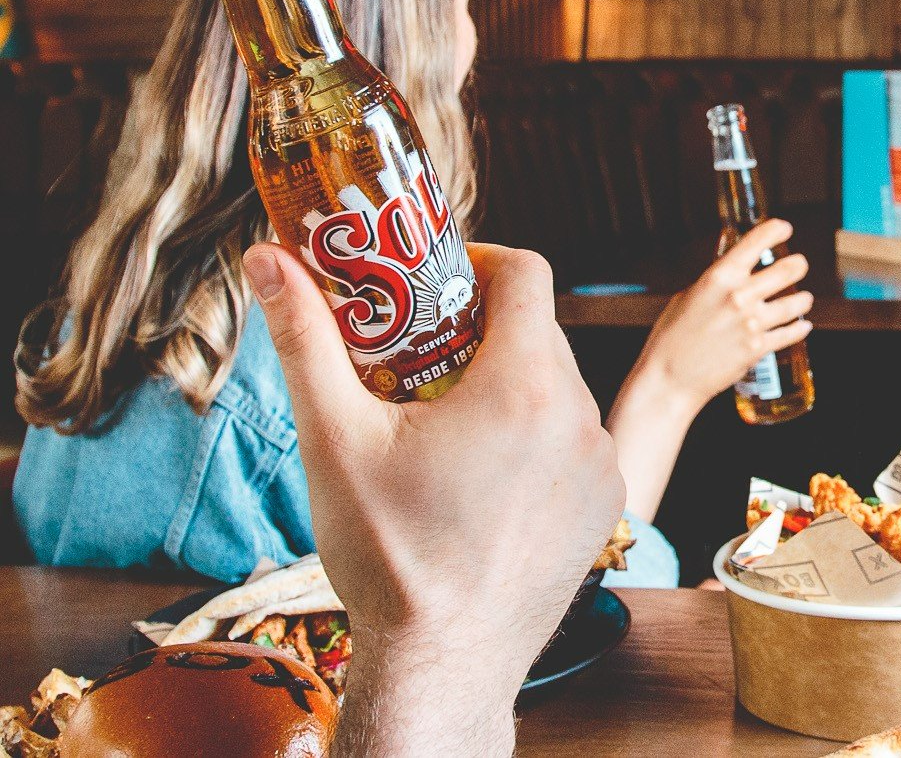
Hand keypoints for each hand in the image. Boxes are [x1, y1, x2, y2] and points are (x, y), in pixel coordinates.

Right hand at [243, 241, 624, 756]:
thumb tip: (266, 258)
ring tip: (448, 419)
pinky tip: (487, 474)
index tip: (436, 279)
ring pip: (559, 386)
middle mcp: (578, 415)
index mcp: (523, 385)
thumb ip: (304, 339)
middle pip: (539, 330)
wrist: (441, 670)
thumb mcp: (334, 440)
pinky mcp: (606, 504)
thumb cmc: (388, 556)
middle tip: (422, 350)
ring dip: (512, 384)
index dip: (480, 261)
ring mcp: (600, 463)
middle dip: (483, 328)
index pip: (526, 273)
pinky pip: (576, 441)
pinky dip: (538, 437)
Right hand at [605, 219, 811, 521]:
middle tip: (800, 264)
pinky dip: (800, 328)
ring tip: (803, 298)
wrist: (669, 378)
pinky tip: (802, 325)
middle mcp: (740, 296)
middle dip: (798, 264)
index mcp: (719, 276)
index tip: (784, 228)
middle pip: (788, 269)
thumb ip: (716, 282)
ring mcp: (752, 323)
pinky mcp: (758, 349)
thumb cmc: (672, 337)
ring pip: (796, 302)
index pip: (757, 241)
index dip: (777, 230)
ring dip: (803, 298)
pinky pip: (791, 333)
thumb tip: (732, 271)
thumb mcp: (689, 295)